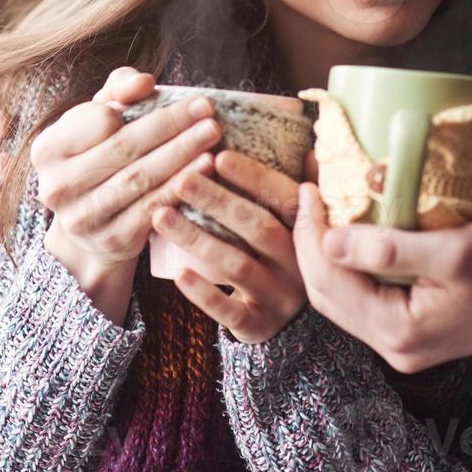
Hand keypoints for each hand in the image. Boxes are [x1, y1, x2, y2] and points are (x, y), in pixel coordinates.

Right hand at [33, 67, 222, 321]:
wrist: (93, 222)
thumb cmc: (98, 155)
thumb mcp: (99, 118)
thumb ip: (118, 90)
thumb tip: (145, 82)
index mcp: (47, 150)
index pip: (99, 120)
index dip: (141, 107)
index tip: (187, 98)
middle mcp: (57, 186)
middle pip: (123, 148)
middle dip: (171, 126)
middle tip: (208, 110)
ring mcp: (82, 218)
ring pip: (140, 178)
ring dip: (181, 154)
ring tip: (211, 134)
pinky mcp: (111, 240)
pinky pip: (152, 207)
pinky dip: (180, 185)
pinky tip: (204, 167)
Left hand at [150, 149, 305, 343]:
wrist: (298, 325)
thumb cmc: (287, 257)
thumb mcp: (301, 225)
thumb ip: (302, 188)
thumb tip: (310, 146)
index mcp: (310, 230)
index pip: (284, 198)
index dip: (254, 177)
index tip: (218, 156)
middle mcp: (300, 263)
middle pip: (258, 227)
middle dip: (218, 201)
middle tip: (181, 180)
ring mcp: (280, 296)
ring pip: (238, 266)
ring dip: (198, 239)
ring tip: (161, 216)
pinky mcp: (259, 325)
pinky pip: (231, 311)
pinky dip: (204, 293)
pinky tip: (179, 274)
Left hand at [293, 182, 471, 372]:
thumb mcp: (453, 250)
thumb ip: (388, 249)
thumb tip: (329, 240)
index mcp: (397, 330)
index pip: (328, 280)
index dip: (309, 233)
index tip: (308, 189)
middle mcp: (392, 346)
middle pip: (326, 293)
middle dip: (310, 243)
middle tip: (308, 194)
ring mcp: (401, 343)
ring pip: (340, 297)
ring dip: (326, 253)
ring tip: (323, 209)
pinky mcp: (411, 331)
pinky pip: (363, 298)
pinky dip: (349, 265)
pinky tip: (350, 234)